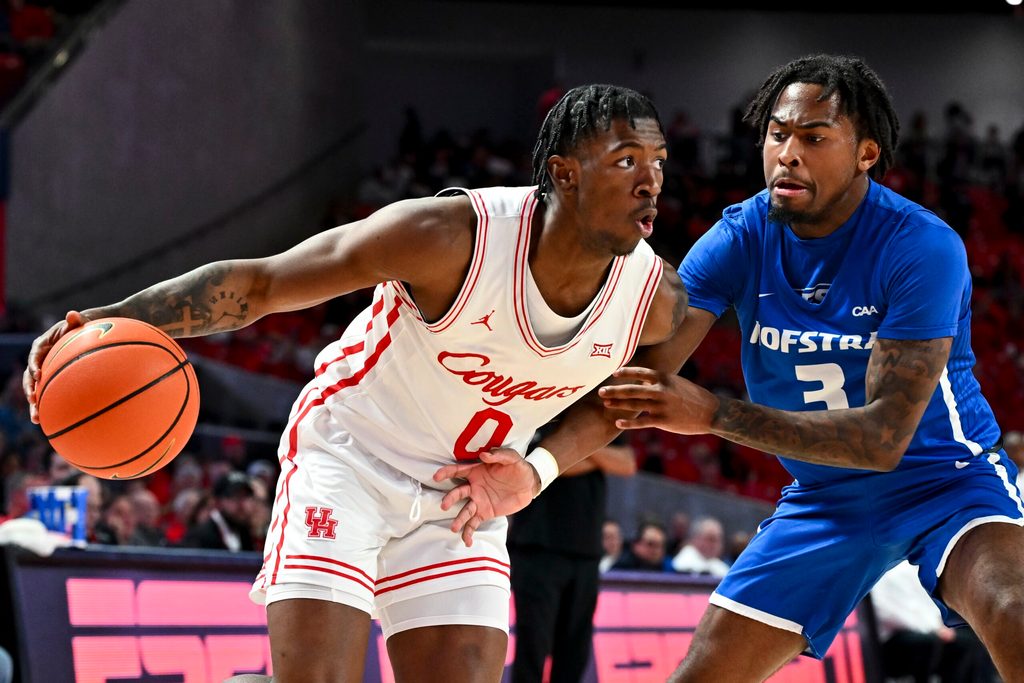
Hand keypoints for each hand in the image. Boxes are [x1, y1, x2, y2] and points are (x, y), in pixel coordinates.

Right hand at [23, 311, 87, 422]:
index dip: (34, 364)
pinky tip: (49, 422)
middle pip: (31, 375)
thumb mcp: (85, 321)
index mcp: (45, 343)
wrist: (98, 333)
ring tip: (36, 418)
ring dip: (35, 404)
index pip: (35, 353)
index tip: (38, 374)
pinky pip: (50, 394)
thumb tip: (73, 314)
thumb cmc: (91, 325)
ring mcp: (48, 370)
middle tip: (32, 400)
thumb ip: (78, 320)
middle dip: (30, 389)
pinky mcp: (56, 380)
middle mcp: (43, 358)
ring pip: (37, 389)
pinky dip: (48, 407)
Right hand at [432, 448, 536, 546]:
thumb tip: (484, 455)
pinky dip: (469, 533)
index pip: (458, 471)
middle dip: (450, 499)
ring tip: (454, 528)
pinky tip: (467, 542)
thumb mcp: (511, 458)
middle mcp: (474, 487)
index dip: (446, 473)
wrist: (529, 485)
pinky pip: (473, 524)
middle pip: (458, 493)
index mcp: (477, 471)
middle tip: (444, 505)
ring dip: (458, 520)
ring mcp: (478, 501)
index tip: (436, 477)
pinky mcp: (485, 513)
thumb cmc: (518, 468)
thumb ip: (498, 455)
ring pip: (464, 511)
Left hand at [598, 366, 718, 433]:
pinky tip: (618, 423)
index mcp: (664, 378)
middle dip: (614, 391)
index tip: (613, 373)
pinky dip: (629, 423)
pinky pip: (642, 422)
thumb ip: (659, 382)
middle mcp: (661, 390)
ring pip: (634, 405)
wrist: (711, 412)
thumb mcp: (676, 383)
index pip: (640, 373)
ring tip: (606, 404)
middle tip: (600, 391)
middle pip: (632, 389)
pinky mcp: (663, 420)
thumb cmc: (693, 396)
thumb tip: (640, 381)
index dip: (625, 372)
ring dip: (618, 404)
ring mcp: (661, 406)